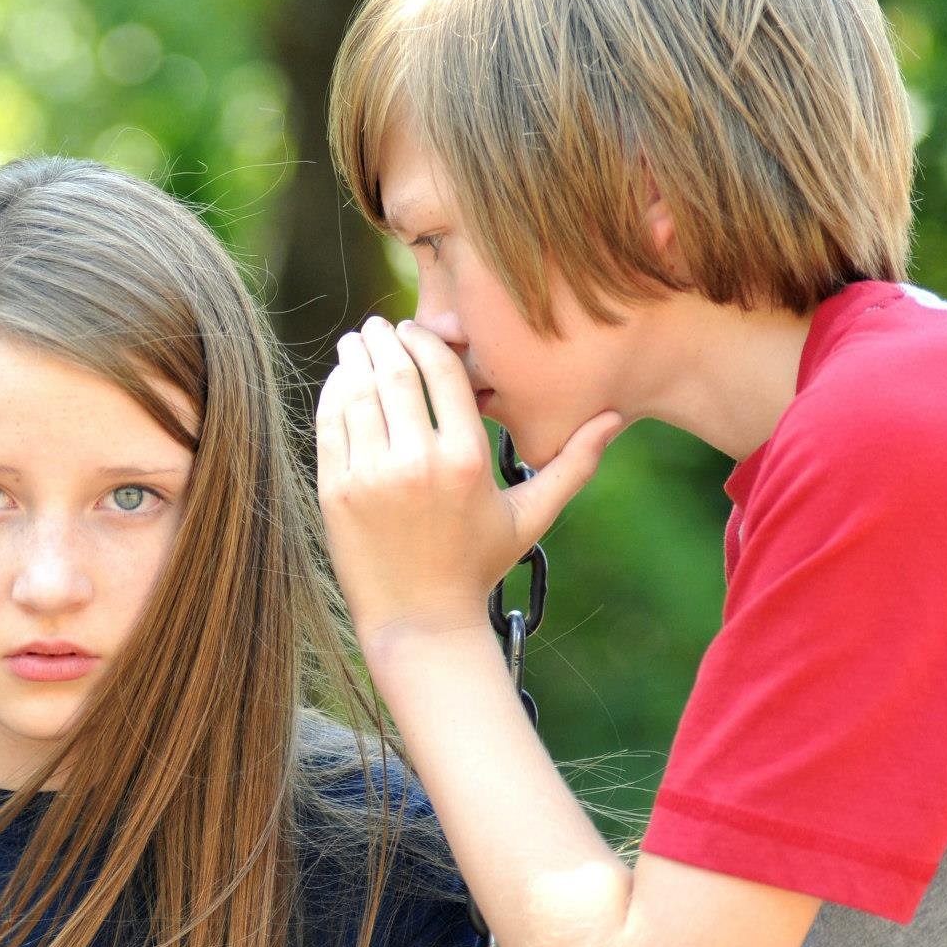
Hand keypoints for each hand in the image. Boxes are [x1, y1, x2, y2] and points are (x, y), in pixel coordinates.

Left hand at [313, 316, 625, 657]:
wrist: (420, 620)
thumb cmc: (478, 565)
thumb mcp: (530, 516)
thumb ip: (572, 464)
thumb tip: (616, 418)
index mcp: (467, 460)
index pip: (442, 373)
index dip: (425, 341)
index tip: (415, 329)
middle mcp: (417, 463)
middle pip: (396, 374)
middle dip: (384, 340)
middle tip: (378, 325)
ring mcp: (371, 477)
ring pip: (358, 393)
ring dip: (354, 359)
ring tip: (355, 343)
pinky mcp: (336, 492)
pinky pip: (330, 425)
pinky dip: (332, 394)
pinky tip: (339, 380)